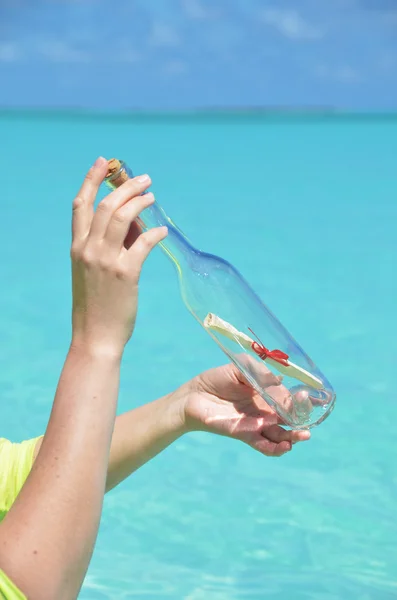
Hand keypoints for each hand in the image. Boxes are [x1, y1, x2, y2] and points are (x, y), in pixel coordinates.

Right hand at [70, 157, 166, 355]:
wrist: (95, 337)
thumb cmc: (97, 305)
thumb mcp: (93, 271)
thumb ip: (110, 245)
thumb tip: (135, 222)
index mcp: (77, 247)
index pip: (81, 205)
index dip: (92, 179)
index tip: (103, 162)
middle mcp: (88, 249)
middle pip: (106, 204)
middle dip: (126, 186)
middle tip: (145, 179)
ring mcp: (106, 260)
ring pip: (122, 217)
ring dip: (140, 201)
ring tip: (153, 196)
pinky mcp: (126, 274)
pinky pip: (143, 243)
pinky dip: (155, 233)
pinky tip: (163, 231)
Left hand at [181, 363, 309, 455]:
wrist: (194, 395)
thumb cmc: (217, 379)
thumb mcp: (242, 368)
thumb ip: (262, 374)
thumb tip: (281, 383)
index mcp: (267, 394)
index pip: (291, 398)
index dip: (304, 400)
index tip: (315, 399)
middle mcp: (266, 410)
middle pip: (291, 419)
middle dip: (303, 420)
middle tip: (309, 417)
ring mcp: (257, 424)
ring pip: (281, 435)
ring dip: (294, 438)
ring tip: (303, 435)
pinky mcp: (245, 434)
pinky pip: (264, 446)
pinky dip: (275, 449)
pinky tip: (285, 447)